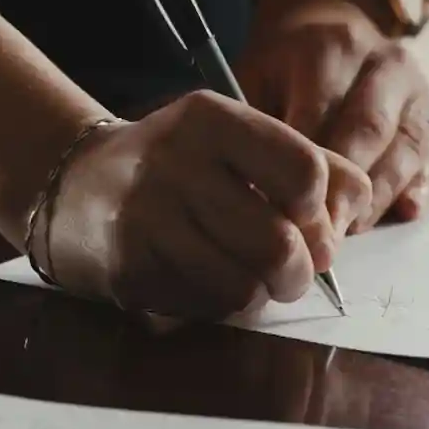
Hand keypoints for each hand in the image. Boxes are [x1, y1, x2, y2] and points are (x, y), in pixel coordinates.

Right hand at [35, 91, 371, 320]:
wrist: (72, 186)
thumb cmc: (176, 166)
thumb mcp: (235, 139)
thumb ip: (308, 163)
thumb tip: (355, 212)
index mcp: (210, 119)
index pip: (306, 172)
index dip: (321, 210)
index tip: (307, 218)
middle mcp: (175, 163)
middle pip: (281, 245)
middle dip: (300, 272)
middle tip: (292, 272)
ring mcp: (146, 219)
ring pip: (244, 288)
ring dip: (258, 295)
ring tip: (247, 278)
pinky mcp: (127, 269)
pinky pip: (203, 309)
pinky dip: (216, 306)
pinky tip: (201, 281)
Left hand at [239, 0, 428, 231]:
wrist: (331, 25)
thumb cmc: (285, 65)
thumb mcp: (258, 75)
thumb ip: (259, 124)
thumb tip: (255, 188)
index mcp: (333, 48)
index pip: (322, 112)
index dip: (304, 166)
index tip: (284, 208)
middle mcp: (384, 66)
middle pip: (369, 132)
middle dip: (343, 188)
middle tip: (318, 233)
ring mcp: (415, 95)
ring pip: (404, 151)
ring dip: (376, 198)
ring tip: (346, 232)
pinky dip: (419, 191)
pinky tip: (402, 212)